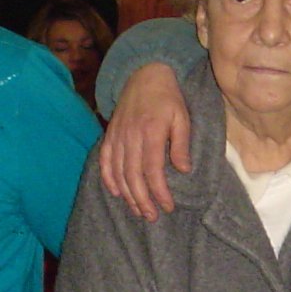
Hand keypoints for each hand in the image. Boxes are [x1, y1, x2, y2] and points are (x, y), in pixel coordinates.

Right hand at [98, 63, 190, 220]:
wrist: (144, 74)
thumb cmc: (169, 98)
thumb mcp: (182, 118)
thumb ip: (181, 144)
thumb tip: (183, 170)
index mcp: (151, 133)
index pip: (153, 171)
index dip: (159, 192)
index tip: (168, 206)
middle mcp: (131, 137)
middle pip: (133, 176)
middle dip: (142, 200)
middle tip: (152, 216)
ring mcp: (117, 136)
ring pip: (118, 172)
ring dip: (127, 194)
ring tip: (138, 210)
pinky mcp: (110, 135)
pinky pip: (105, 161)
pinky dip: (108, 178)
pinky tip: (116, 192)